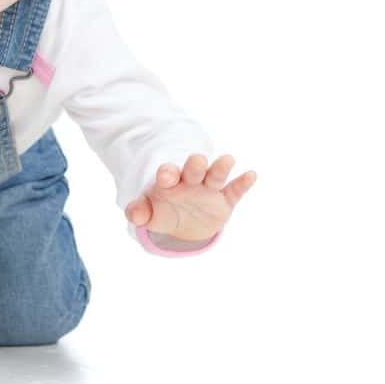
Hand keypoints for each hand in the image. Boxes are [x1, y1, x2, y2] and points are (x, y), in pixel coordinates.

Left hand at [124, 154, 255, 241]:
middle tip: (197, 160)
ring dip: (220, 168)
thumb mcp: (150, 215)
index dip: (167, 173)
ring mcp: (209, 189)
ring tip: (227, 159)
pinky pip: (235, 190)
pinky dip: (243, 183)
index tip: (166, 176)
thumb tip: (133, 215)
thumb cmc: (164, 212)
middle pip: (194, 168)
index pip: (169, 173)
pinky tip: (251, 175)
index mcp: (171, 181)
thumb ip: (139, 212)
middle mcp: (191, 180)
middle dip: (195, 164)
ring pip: (215, 175)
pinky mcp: (225, 200)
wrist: (183, 224)